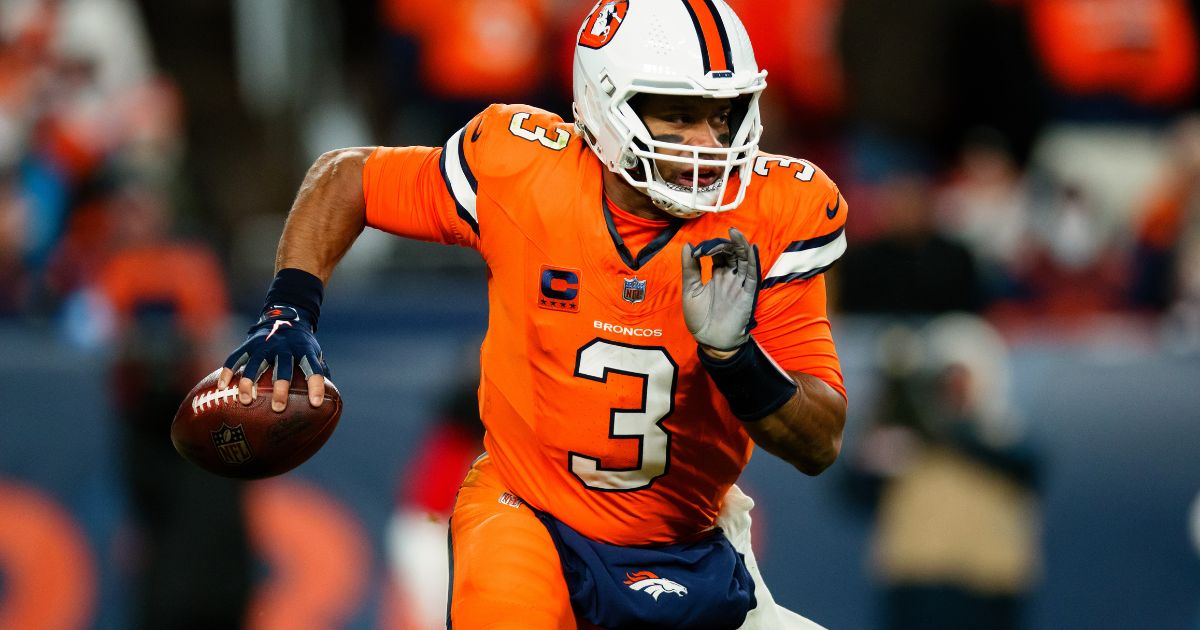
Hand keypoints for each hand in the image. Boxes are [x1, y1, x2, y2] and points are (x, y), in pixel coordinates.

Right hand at [217, 305, 328, 410]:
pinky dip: (228, 371)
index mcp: (304, 350)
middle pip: (283, 366)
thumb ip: (320, 374)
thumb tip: (331, 404)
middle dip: (281, 387)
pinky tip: (222, 387)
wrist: (285, 316)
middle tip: (278, 408)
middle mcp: (285, 346)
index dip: (315, 385)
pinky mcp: (248, 343)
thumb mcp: (315, 354)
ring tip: (246, 400)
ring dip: (250, 382)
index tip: (315, 404)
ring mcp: (265, 344)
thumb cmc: (302, 346)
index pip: (313, 367)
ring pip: (256, 363)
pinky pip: (236, 357)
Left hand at [681, 227, 760, 352]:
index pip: (718, 254)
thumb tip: (687, 245)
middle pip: (732, 254)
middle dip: (723, 245)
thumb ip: (690, 268)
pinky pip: (752, 275)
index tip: (698, 251)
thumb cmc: (699, 317)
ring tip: (734, 233)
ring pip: (743, 260)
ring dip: (740, 246)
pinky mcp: (747, 294)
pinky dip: (752, 261)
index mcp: (717, 275)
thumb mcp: (690, 290)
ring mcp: (739, 284)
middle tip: (712, 245)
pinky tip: (749, 248)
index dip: (710, 248)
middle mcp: (730, 277)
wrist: (709, 340)